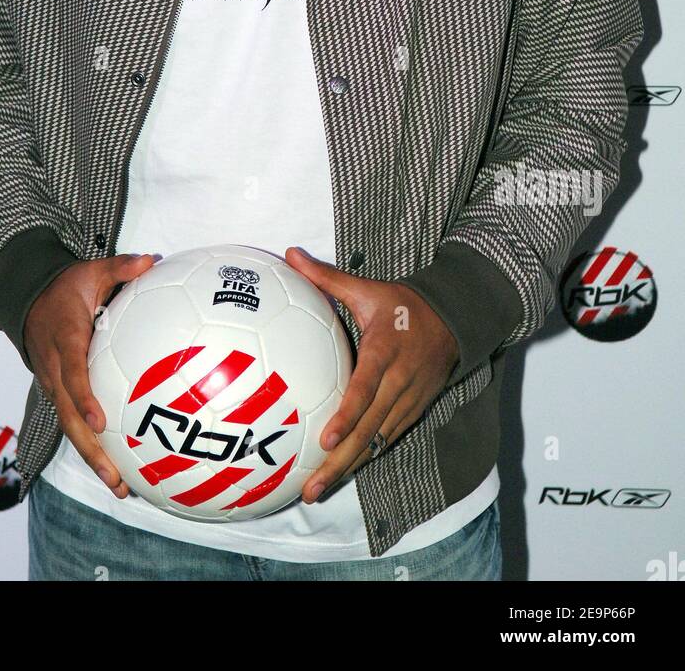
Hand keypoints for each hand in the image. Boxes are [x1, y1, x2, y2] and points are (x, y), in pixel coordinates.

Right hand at [24, 252, 154, 497]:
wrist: (28, 297)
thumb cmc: (66, 286)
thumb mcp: (91, 270)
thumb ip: (120, 267)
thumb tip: (149, 260)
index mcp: (65, 341)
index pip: (72, 374)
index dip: (83, 398)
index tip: (99, 421)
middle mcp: (55, 370)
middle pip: (69, 417)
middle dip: (91, 450)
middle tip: (115, 477)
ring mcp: (53, 385)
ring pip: (70, 428)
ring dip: (92, 458)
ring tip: (119, 487)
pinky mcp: (57, 392)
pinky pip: (72, 422)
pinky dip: (90, 447)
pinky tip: (116, 468)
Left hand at [283, 246, 459, 503]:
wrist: (454, 320)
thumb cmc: (403, 305)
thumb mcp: (367, 288)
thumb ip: (327, 277)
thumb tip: (291, 255)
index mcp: (385, 354)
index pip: (365, 390)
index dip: (347, 417)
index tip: (327, 440)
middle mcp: (399, 384)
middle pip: (368, 430)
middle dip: (339, 462)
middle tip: (310, 488)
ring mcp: (408, 403)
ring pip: (376, 443)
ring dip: (349, 468)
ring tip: (317, 490)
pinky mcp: (412, 412)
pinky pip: (386, 440)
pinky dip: (365, 459)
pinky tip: (341, 475)